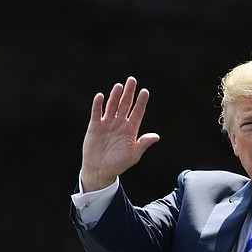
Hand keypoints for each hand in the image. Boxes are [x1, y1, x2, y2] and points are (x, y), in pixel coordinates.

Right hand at [80, 76, 159, 191]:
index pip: (137, 112)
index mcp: (131, 130)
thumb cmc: (118, 164)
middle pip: (125, 105)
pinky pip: (96, 112)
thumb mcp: (133, 155)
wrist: (100, 170)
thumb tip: (156, 136)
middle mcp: (120, 123)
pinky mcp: (95, 126)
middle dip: (129, 93)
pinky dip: (98, 105)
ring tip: (119, 86)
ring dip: (115, 96)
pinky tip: (100, 96)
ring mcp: (107, 123)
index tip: (145, 92)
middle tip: (132, 80)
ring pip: (112, 106)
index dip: (141, 102)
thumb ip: (143, 144)